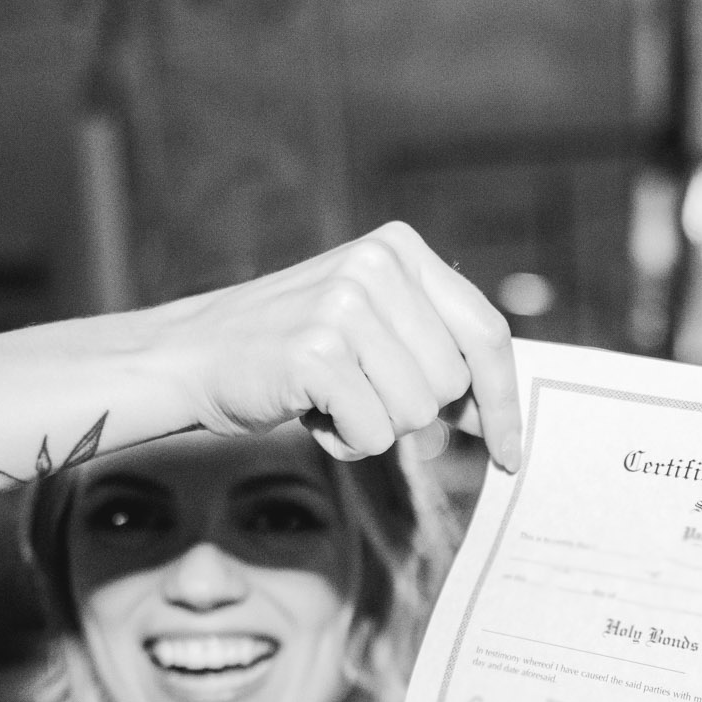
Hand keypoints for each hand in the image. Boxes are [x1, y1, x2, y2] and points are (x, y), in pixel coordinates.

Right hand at [146, 222, 522, 469]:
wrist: (190, 357)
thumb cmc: (289, 353)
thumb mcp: (370, 326)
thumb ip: (432, 350)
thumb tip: (497, 412)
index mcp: (400, 250)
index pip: (487, 334)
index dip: (504, 402)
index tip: (511, 451)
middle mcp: (376, 266)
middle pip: (451, 384)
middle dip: (411, 411)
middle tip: (357, 392)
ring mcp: (344, 305)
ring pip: (416, 415)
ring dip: (374, 427)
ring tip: (328, 397)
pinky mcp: (316, 352)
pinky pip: (372, 435)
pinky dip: (343, 442)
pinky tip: (310, 412)